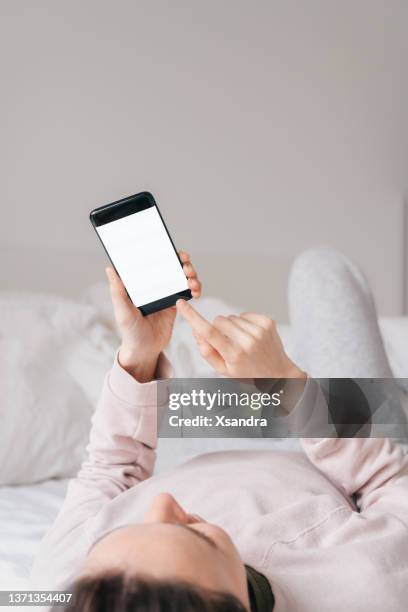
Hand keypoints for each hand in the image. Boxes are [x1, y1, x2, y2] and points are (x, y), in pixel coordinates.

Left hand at [107, 251, 200, 381]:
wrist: (145, 350)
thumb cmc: (130, 331)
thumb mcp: (122, 311)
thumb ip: (117, 291)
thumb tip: (110, 269)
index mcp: (142, 283)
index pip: (156, 261)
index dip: (167, 253)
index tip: (176, 252)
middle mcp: (155, 285)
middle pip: (173, 266)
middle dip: (184, 263)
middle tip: (186, 268)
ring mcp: (167, 294)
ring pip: (184, 277)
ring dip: (193, 276)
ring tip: (192, 283)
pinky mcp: (176, 304)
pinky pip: (189, 292)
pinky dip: (195, 289)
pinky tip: (195, 293)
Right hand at [176, 300, 304, 379]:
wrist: (277, 372)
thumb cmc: (248, 372)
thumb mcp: (224, 370)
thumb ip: (207, 351)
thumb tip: (196, 330)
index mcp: (234, 354)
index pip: (208, 332)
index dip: (192, 317)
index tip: (181, 304)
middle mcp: (247, 341)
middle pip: (218, 320)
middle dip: (218, 329)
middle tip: (228, 343)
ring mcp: (259, 330)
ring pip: (231, 317)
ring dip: (232, 327)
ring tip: (242, 342)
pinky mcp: (267, 322)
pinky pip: (244, 314)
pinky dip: (244, 323)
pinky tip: (251, 336)